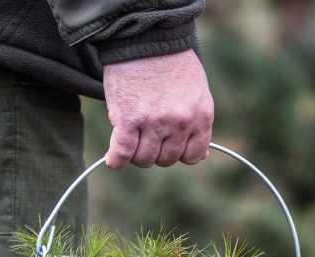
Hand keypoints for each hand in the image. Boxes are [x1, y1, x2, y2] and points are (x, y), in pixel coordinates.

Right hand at [103, 50, 213, 168]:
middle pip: (166, 159)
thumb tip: (200, 155)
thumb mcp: (197, 92)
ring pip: (144, 159)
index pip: (192, 156)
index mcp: (201, 116)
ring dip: (136, 153)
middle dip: (156, 151)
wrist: (146, 38)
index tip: (168, 144)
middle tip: (147, 135)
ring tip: (131, 138)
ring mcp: (154, 123)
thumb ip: (198, 123)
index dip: (179, 153)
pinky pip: (122, 153)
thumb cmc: (171, 63)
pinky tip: (113, 159)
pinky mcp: (128, 120)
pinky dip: (116, 160)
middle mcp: (180, 123)